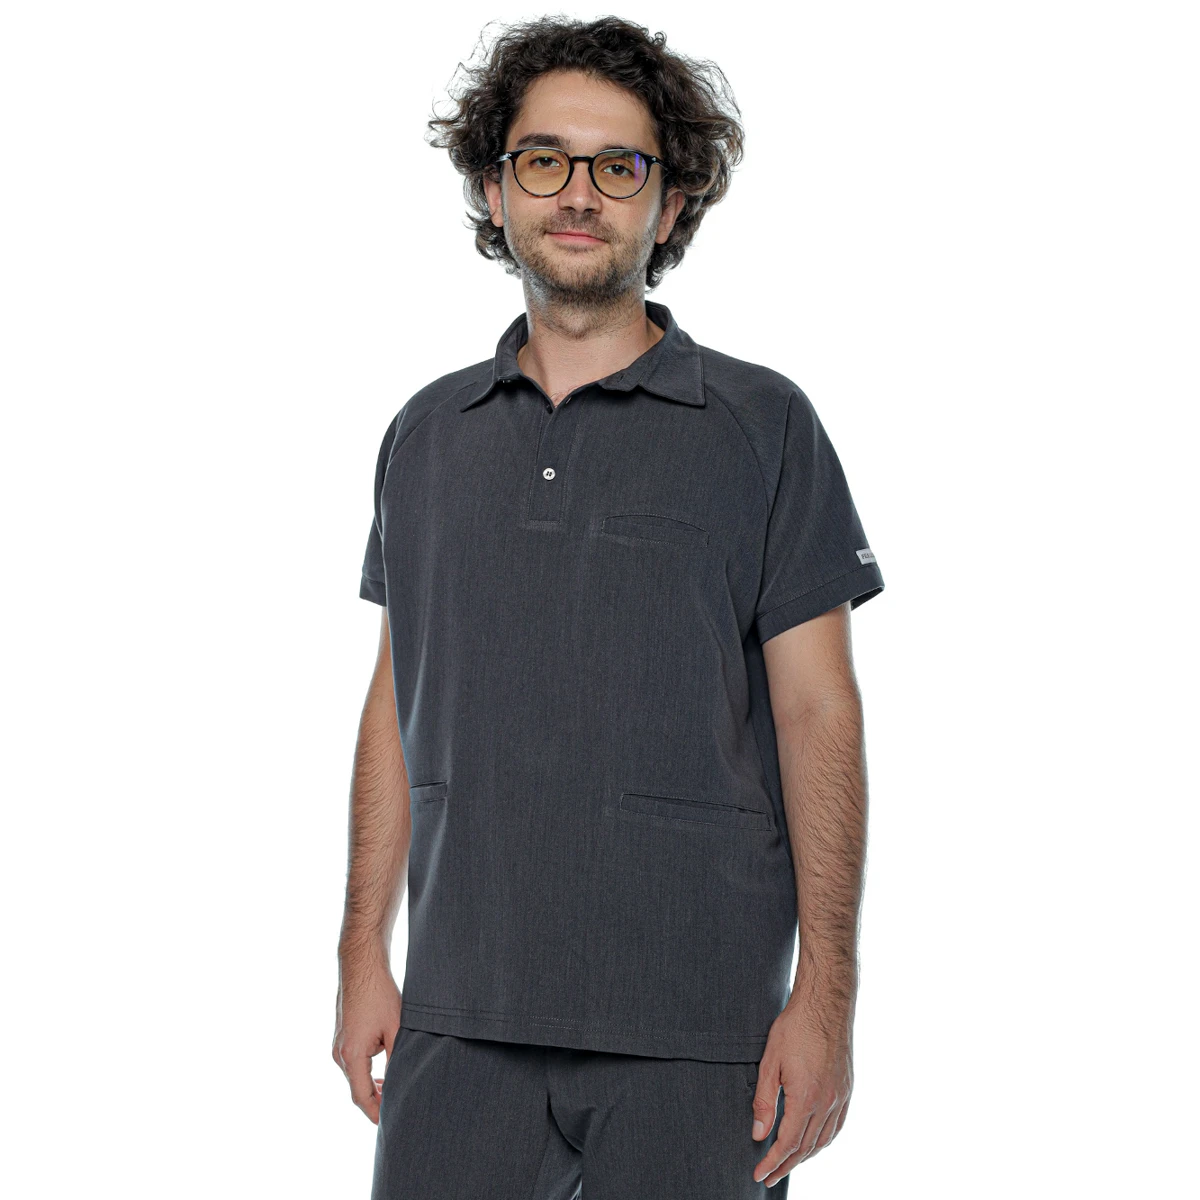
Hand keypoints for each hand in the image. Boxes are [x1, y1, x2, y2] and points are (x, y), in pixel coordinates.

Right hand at [332, 952, 401, 1124]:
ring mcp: (338, 1045)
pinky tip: (382, 1071)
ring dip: (373, 1085)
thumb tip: (399, 1084)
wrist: (362, 966)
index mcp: (352, 1056)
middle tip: (398, 1108)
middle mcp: (339, 1054)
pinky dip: (367, 1071)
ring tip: (393, 1090)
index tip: (389, 1123)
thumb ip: (395, 1060)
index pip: (362, 1097)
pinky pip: (353, 1062)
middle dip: (377, 1100)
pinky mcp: (341, 1036)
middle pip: (357, 1088)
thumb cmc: (380, 995)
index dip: (376, 1113)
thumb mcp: (395, 1029)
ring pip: (356, 1075)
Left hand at [749, 1004, 852, 1186]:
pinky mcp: (847, 1089)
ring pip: (823, 1140)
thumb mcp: (770, 1062)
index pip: (788, 1143)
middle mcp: (827, 1103)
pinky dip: (823, 1142)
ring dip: (805, 1157)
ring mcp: (841, 1097)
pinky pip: (837, 1127)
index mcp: (806, 1098)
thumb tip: (758, 1134)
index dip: (772, 1162)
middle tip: (769, 1177)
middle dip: (785, 1165)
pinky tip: (814, 1144)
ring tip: (787, 1165)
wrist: (825, 1004)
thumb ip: (764, 1101)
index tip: (759, 1174)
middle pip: (806, 1148)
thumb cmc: (794, 1028)